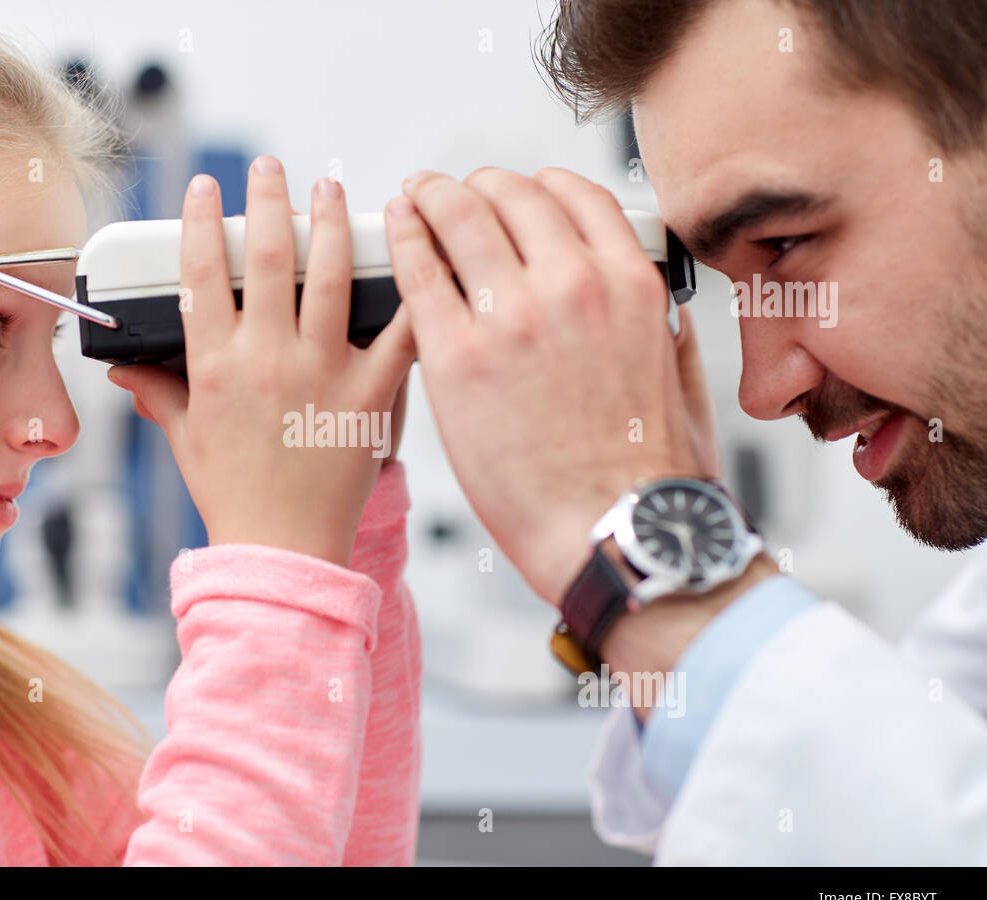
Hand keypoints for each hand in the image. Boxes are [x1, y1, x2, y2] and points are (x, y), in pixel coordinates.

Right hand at [108, 157, 415, 566]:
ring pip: (330, 277)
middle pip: (269, 257)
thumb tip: (123, 367)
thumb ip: (157, 392)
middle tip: (274, 168)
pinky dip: (408, 292)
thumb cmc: (233, 495)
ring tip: (332, 190)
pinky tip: (412, 253)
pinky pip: (397, 334)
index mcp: (216, 366)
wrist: (282, 551)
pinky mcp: (369, 396)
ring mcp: (322, 374)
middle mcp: (268, 360)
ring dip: (331, 223)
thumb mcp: (185, 439)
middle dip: (270, 199)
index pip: (203, 273)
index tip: (207, 187)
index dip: (203, 221)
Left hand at [385, 166, 710, 604]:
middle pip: (511, 196)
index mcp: (628, 285)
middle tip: (453, 192)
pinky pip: (418, 272)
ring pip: (460, 217)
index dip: (534, 186)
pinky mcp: (457, 357)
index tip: (513, 192)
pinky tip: (397, 229)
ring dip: (434, 197)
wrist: (608, 534)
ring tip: (417, 197)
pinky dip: (405, 239)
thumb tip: (658, 311)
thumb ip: (666, 332)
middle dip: (478, 186)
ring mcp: (511, 316)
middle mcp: (572, 284)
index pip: (574, 195)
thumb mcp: (681, 383)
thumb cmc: (646, 478)